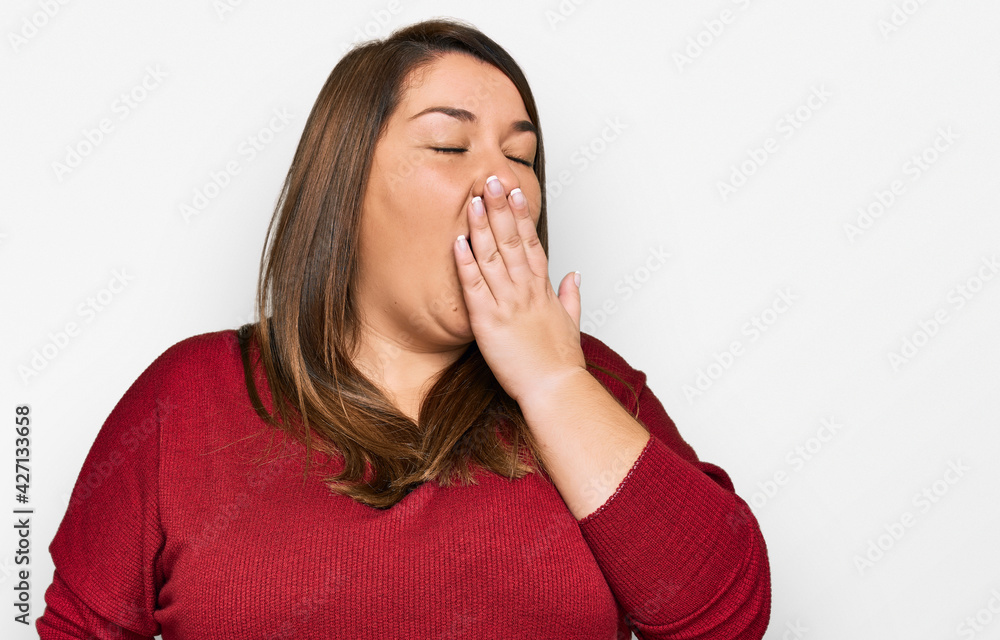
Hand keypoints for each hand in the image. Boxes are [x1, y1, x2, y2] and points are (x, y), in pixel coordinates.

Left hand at [453, 174, 585, 407]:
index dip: (521, 215)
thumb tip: (574, 274)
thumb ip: (571, 295)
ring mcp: (507, 303)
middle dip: (500, 208)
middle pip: (511, 240)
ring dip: (481, 226)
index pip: (531, 243)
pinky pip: (474, 286)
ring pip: (492, 256)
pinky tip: (459, 241)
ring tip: (473, 199)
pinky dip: (465, 263)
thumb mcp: (571, 323)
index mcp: (543, 289)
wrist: (555, 389)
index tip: (515, 192)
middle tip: (490, 179)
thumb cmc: (561, 362)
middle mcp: (525, 290)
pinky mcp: (488, 321)